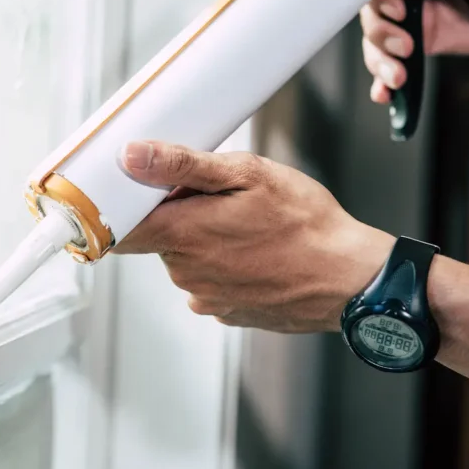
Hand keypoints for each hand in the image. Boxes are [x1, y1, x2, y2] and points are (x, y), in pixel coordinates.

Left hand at [112, 141, 394, 332]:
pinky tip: (254, 250)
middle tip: (219, 196)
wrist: (350, 279)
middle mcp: (185, 272)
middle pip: (157, 236)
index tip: (132, 189)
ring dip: (201, 238)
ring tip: (245, 223)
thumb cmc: (305, 223)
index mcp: (182, 234)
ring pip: (184, 257)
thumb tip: (132, 156)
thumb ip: (181, 165)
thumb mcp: (247, 174)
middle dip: (177, 214)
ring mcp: (204, 296)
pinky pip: (207, 279)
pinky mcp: (224, 311)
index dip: (120, 205)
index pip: (117, 226)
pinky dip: (221, 263)